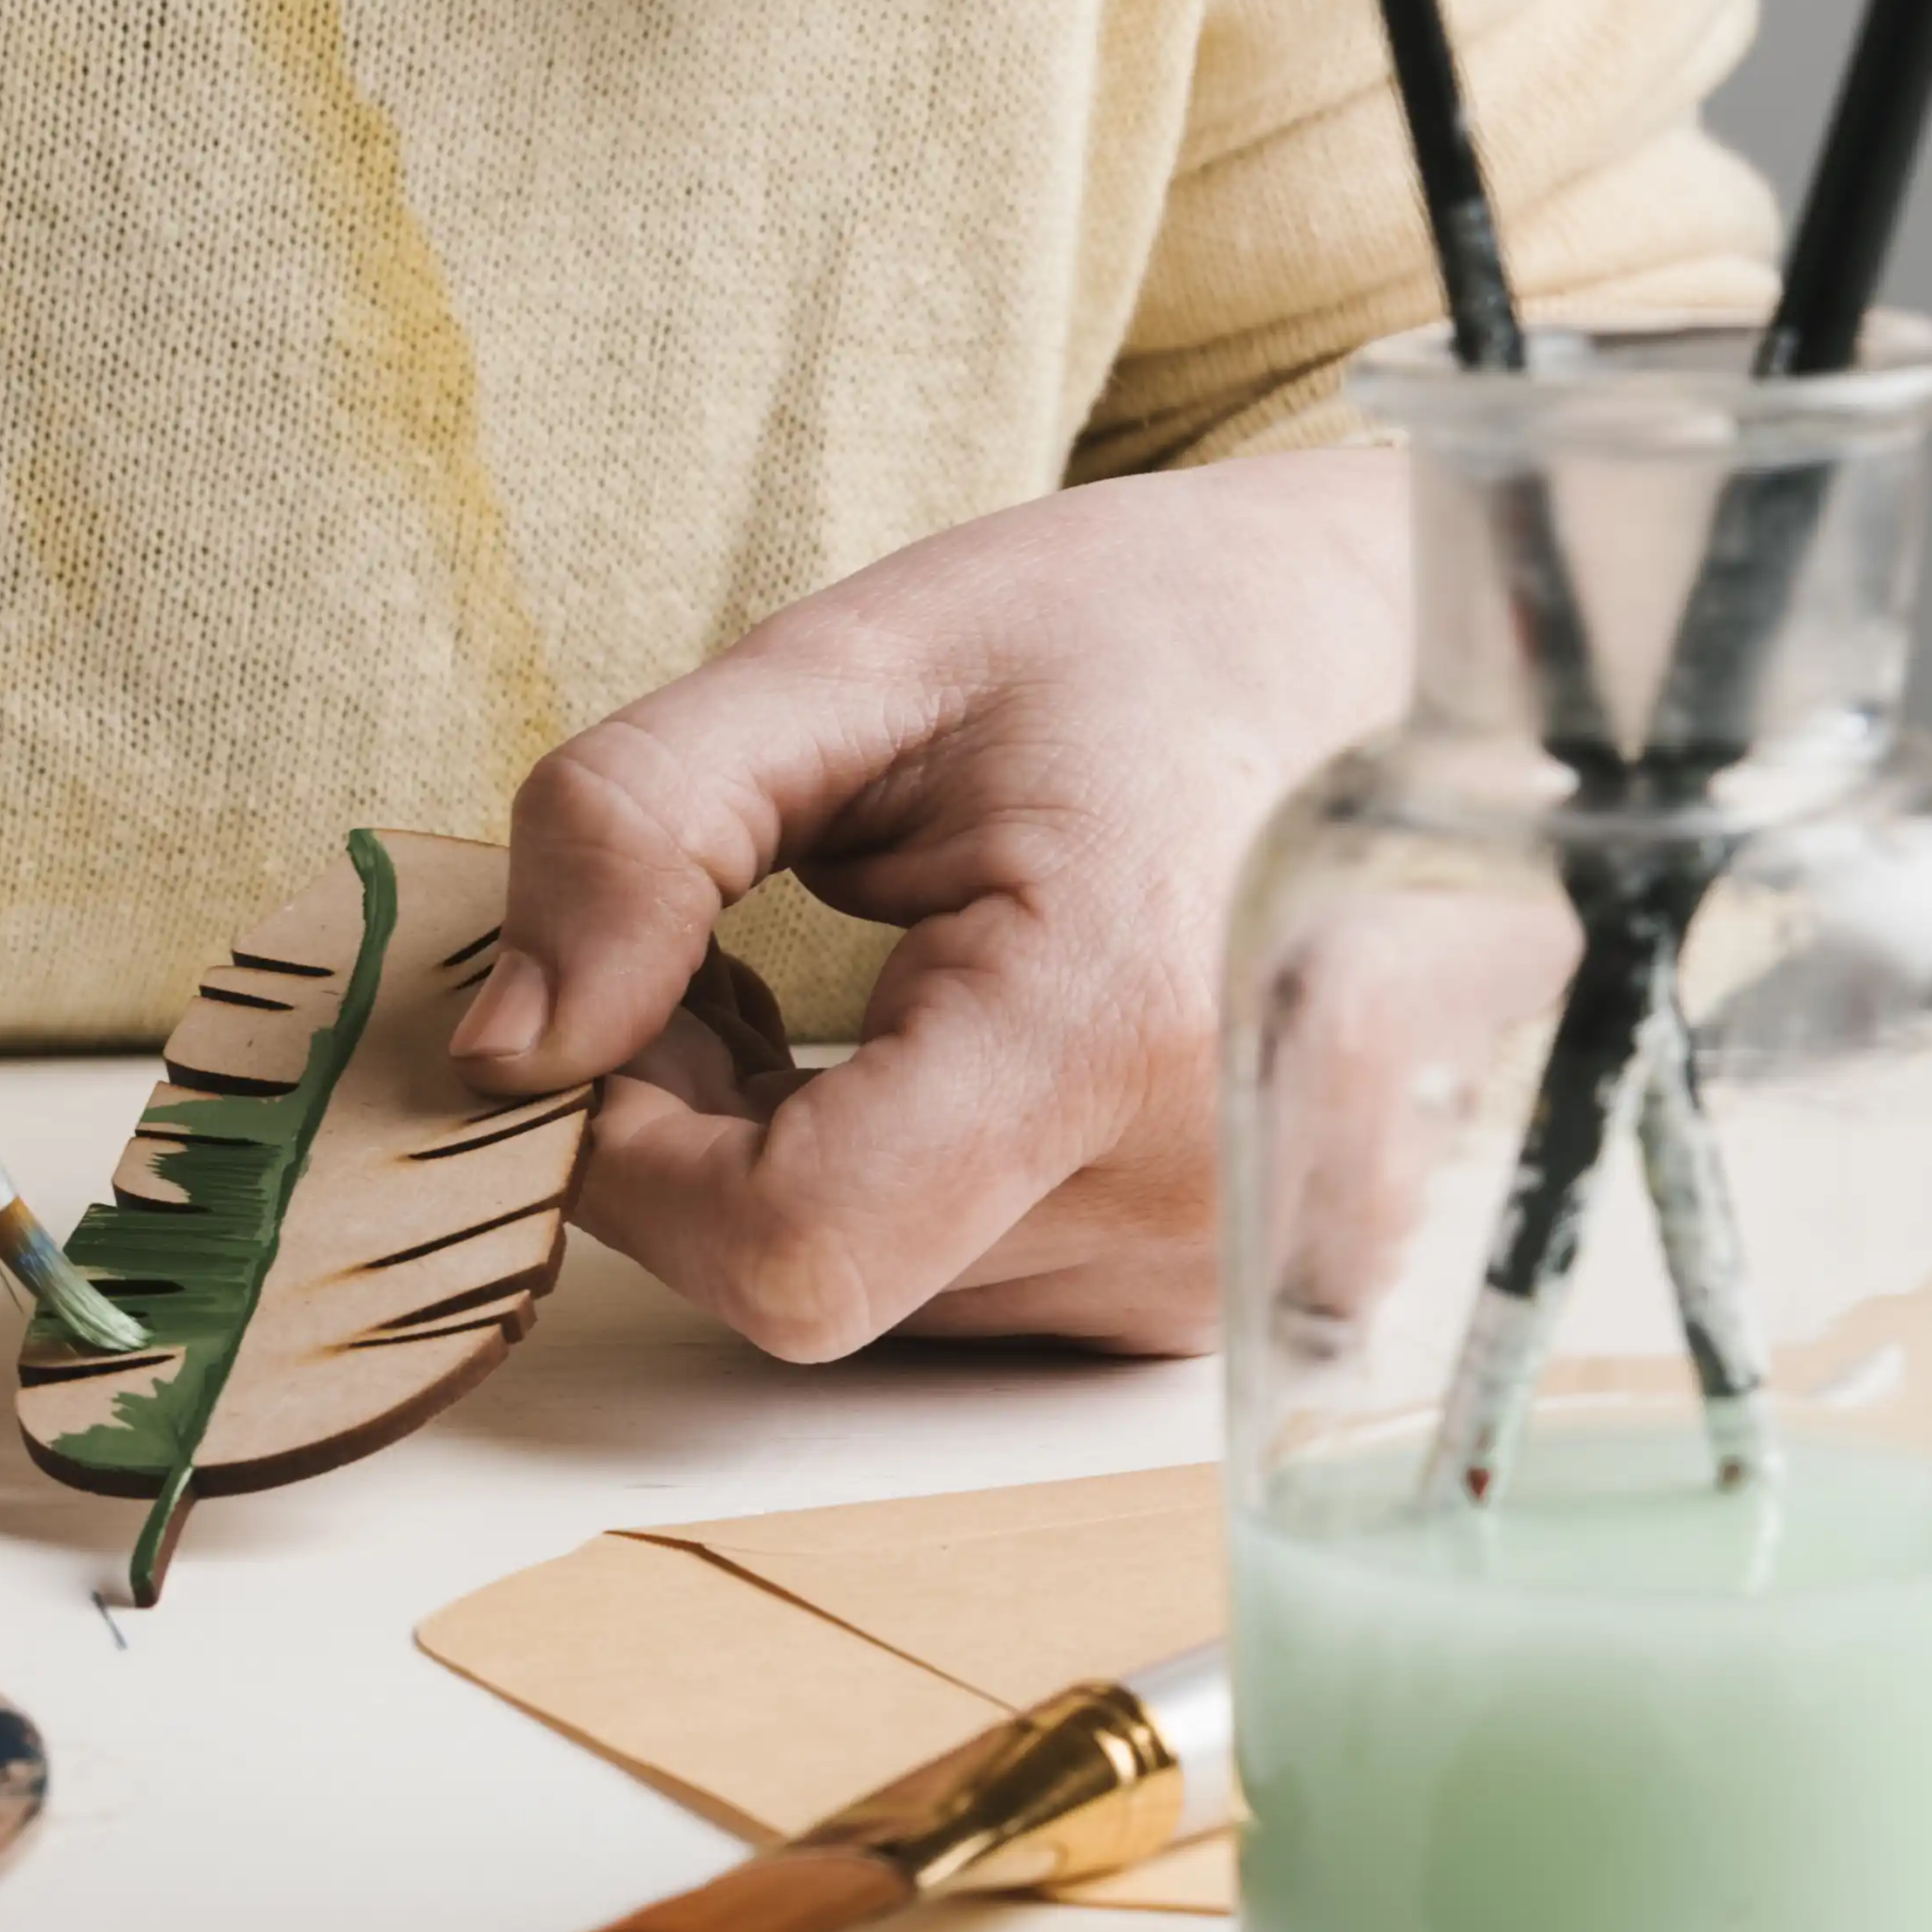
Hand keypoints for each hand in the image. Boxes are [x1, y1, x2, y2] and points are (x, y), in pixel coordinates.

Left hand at [448, 449, 1406, 1358]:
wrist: (1426, 646)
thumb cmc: (1146, 635)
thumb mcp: (856, 661)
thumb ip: (639, 827)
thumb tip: (505, 1044)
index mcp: (1117, 1027)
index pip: (785, 1248)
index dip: (633, 1158)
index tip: (614, 1015)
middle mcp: (1202, 1194)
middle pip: (810, 1272)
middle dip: (696, 1133)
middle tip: (723, 950)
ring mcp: (1229, 1266)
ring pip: (878, 1296)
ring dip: (794, 1160)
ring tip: (866, 971)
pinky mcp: (1228, 1291)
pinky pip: (973, 1292)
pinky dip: (901, 1188)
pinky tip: (944, 1046)